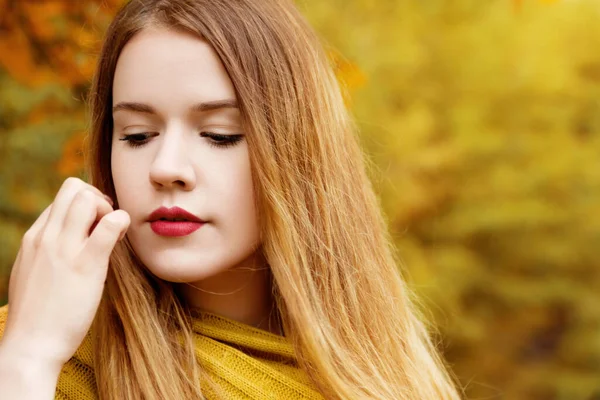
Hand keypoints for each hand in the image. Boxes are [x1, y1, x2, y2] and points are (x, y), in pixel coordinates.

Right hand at [0, 177, 129, 368]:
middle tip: (107, 223)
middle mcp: (46, 237)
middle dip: (97, 197)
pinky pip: (108, 225)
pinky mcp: (86, 266)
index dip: (85, 205)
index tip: (96, 225)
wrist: (31, 346)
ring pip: (86, 198)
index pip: (62, 198)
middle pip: (73, 187)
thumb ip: (51, 251)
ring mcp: (64, 250)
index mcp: (35, 238)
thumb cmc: (39, 314)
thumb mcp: (36, 272)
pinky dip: (121, 221)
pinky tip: (122, 236)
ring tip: (114, 233)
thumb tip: (76, 238)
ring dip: (108, 208)